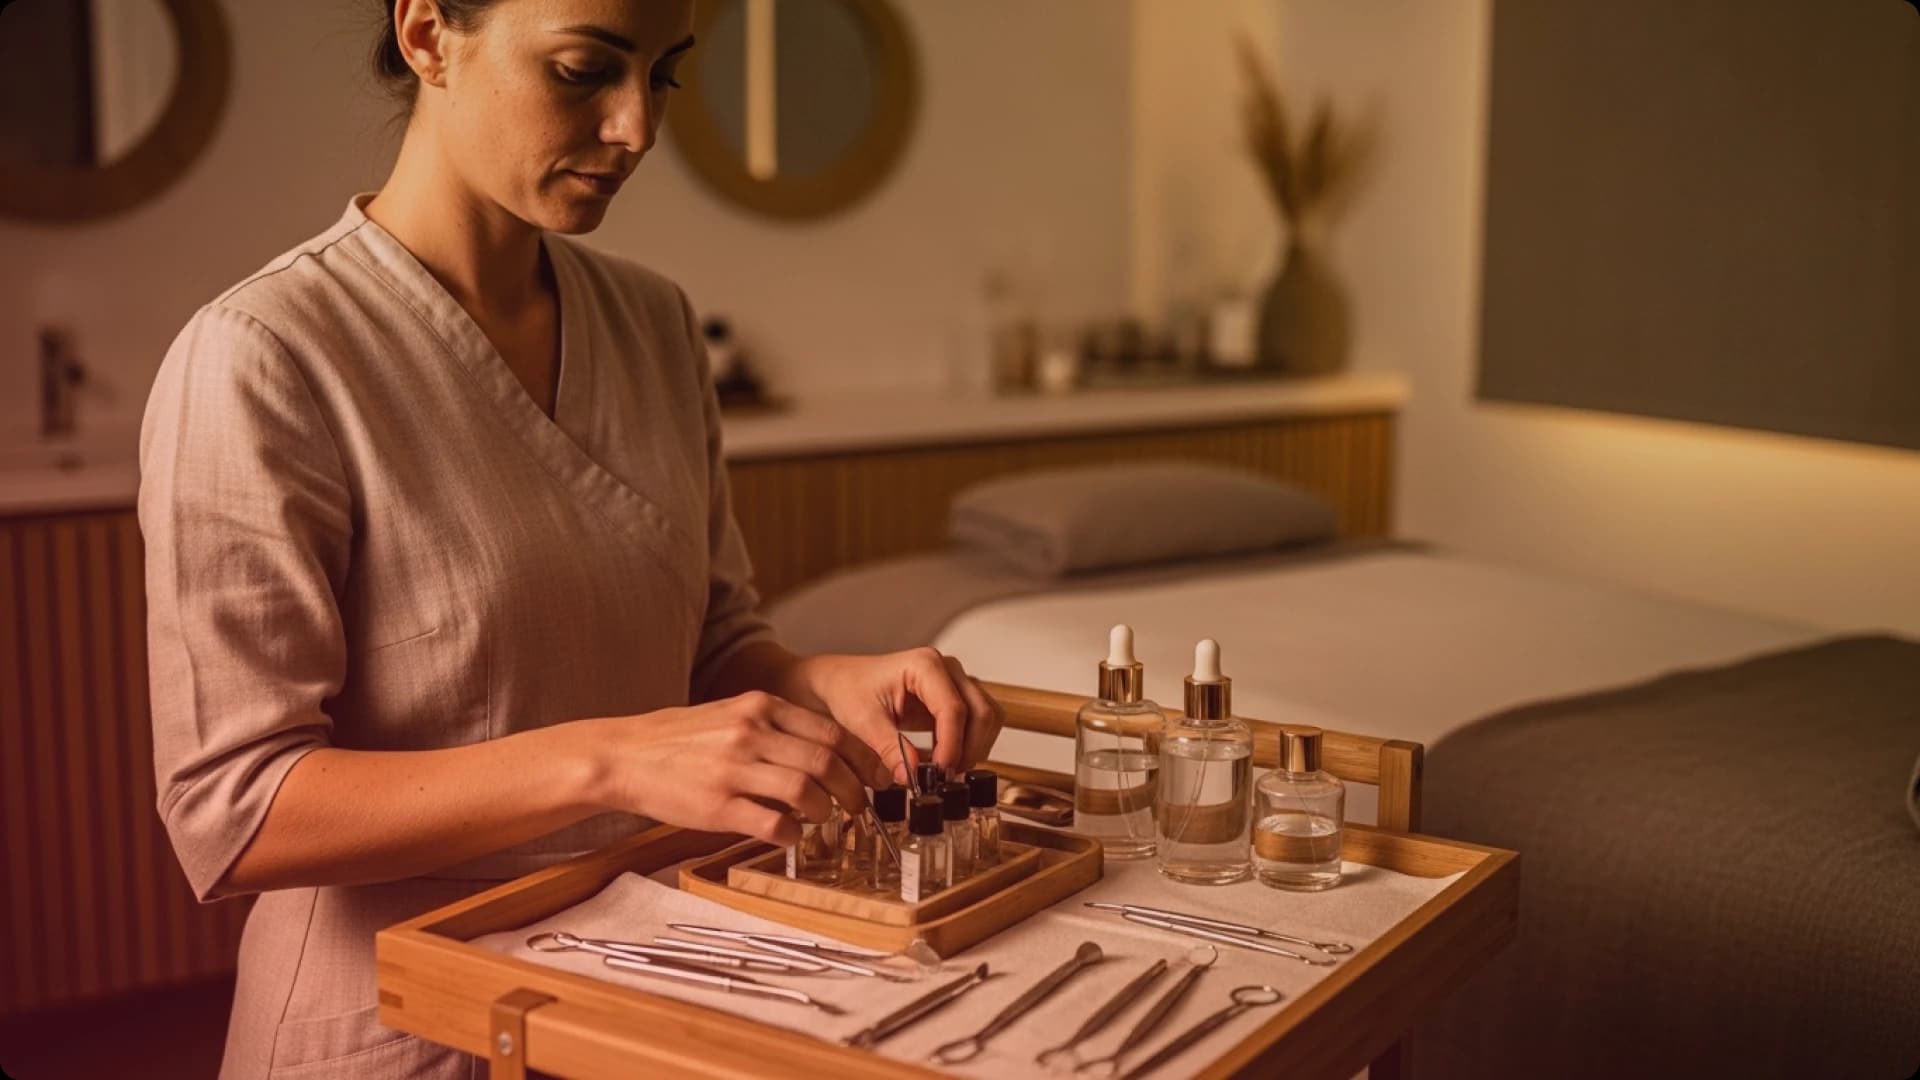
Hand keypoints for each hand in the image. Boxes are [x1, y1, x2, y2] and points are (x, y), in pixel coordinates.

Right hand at [577, 691, 891, 845]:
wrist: (625, 755)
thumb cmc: (680, 739)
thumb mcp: (731, 714)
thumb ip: (774, 727)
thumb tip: (822, 751)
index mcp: (759, 708)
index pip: (830, 732)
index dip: (861, 759)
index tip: (874, 776)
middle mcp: (751, 733)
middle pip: (826, 762)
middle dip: (853, 789)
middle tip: (859, 806)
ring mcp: (734, 770)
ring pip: (805, 792)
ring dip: (826, 811)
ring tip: (826, 819)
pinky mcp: (718, 806)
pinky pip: (772, 824)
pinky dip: (793, 834)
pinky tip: (792, 837)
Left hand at [793, 648, 1004, 782]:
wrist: (841, 683)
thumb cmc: (848, 690)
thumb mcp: (862, 721)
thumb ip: (888, 748)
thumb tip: (911, 775)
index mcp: (924, 665)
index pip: (953, 708)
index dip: (951, 745)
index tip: (939, 773)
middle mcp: (946, 669)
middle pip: (981, 711)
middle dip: (969, 748)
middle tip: (945, 777)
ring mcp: (954, 682)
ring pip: (986, 717)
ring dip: (974, 748)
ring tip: (945, 771)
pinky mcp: (954, 699)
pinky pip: (978, 722)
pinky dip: (970, 745)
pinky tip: (945, 761)